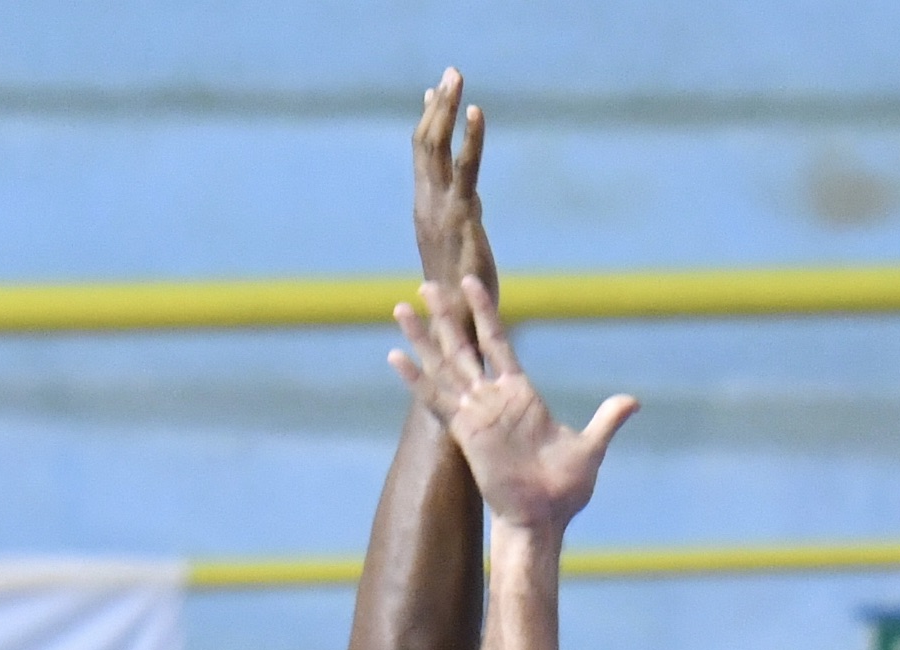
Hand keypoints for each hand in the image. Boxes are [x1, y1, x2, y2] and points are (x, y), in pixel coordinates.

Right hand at [390, 276, 637, 531]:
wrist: (543, 520)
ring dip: (423, 338)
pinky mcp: (465, 432)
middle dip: (445, 316)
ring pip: (444, 367)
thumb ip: (606, 420)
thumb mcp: (590, 448)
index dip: (485, 313)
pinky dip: (415, 380)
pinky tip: (394, 356)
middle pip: (463, 347)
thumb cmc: (563, 491)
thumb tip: (633, 402)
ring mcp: (476, 414)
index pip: (497, 343)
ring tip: (401, 308)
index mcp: (520, 396)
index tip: (470, 282)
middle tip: (426, 284)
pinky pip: (435, 400)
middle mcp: (493, 400)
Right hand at [413, 68, 496, 300]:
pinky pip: (465, 169)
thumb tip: (471, 199)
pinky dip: (470, 138)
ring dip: (446, 108)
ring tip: (456, 75)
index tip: (434, 93)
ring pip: (437, 147)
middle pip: (426, 142)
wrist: (455, 328)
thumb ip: (463, 217)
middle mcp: (428, 205)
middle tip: (451, 72)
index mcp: (425, 210)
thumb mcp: (458, 246)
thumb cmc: (459, 297)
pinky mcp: (462, 218)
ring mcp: (442, 209)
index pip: (422, 156)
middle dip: (438, 105)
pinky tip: (477, 112)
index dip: (429, 122)